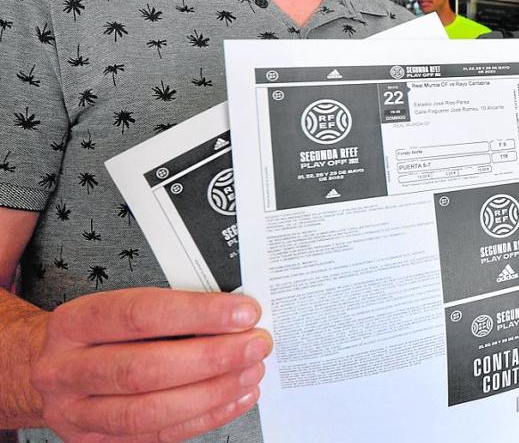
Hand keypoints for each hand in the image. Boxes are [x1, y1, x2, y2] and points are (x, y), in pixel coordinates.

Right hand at [30, 288, 270, 441]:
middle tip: (256, 345)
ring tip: (251, 372)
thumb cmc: (96, 333)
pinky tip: (237, 397)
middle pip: (144, 369)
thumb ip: (166, 310)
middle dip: (211, 358)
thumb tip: (234, 314)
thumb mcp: (113, 308)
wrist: (44, 369)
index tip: (244, 313)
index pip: (140, 314)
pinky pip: (158, 435)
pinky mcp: (97, 441)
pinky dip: (206, 416)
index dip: (198, 314)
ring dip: (212, 392)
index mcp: (74, 323)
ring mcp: (77, 412)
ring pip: (150, 410)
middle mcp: (67, 370)